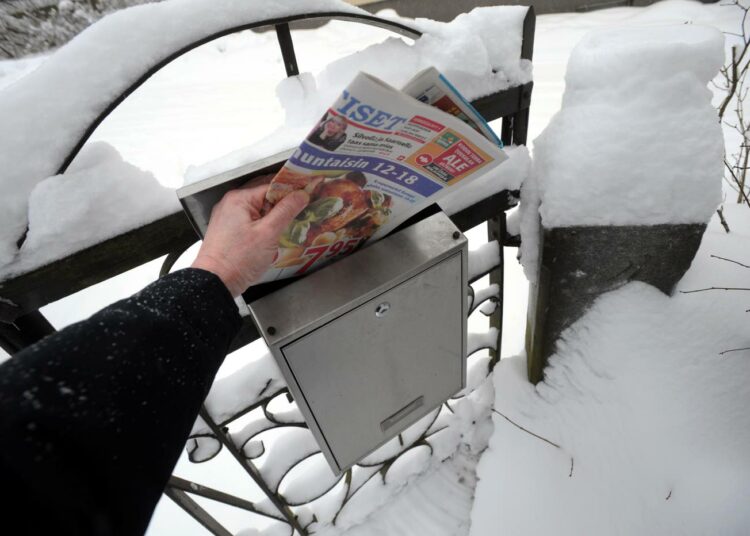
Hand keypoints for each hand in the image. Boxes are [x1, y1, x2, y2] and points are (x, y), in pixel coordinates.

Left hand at [191, 180, 308, 296]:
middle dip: (283, 203)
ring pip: (257, 210)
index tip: (307, 195)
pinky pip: (250, 220)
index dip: (291, 191)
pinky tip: (274, 234)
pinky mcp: (228, 231)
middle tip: (303, 208)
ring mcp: (228, 217)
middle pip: (263, 196)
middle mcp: (231, 204)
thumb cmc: (239, 258)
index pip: (271, 186)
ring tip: (292, 222)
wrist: (215, 282)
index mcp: (239, 199)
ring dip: (273, 215)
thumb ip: (286, 211)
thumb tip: (301, 194)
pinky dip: (263, 224)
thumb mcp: (268, 233)